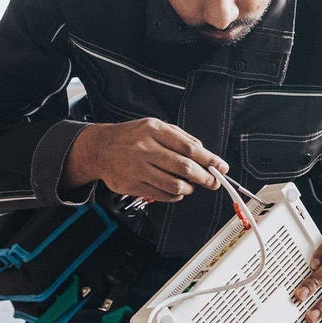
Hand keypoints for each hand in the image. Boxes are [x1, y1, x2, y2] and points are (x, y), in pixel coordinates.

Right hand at [64, 118, 226, 203]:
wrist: (99, 148)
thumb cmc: (131, 137)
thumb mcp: (154, 126)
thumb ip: (180, 137)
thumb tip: (204, 152)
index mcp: (154, 130)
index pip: (189, 147)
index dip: (209, 160)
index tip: (221, 167)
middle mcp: (145, 148)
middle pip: (184, 167)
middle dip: (204, 177)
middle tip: (213, 182)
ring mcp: (137, 168)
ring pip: (174, 184)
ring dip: (189, 188)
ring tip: (191, 186)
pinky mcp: (132, 185)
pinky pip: (161, 195)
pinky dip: (174, 196)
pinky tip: (176, 191)